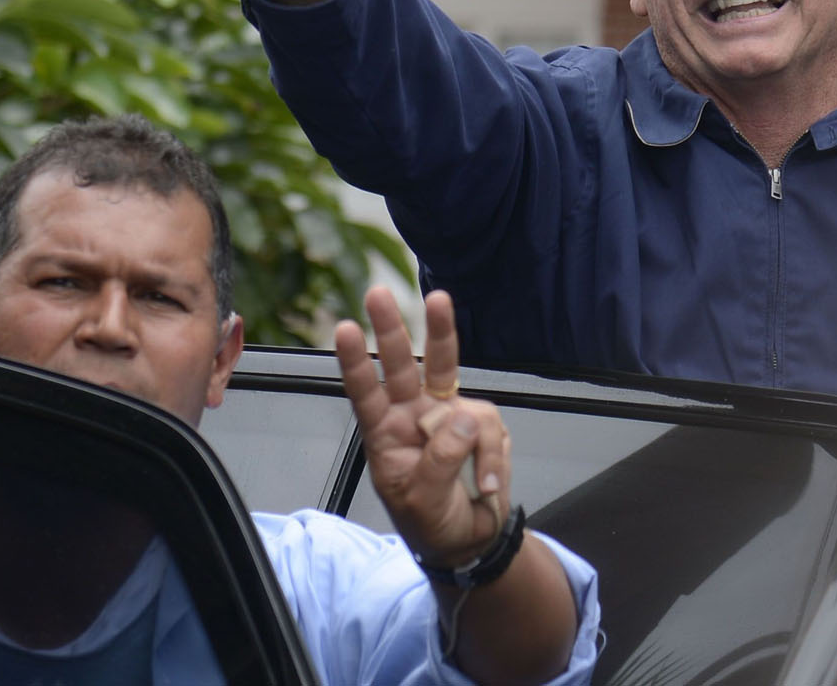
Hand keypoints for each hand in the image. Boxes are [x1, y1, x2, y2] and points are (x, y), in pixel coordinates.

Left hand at [334, 286, 511, 567]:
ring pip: (448, 371)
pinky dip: (491, 458)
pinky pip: (489, 425)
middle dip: (392, 328)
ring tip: (455, 380)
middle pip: (402, 364)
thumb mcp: (422, 502)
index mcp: (385, 433)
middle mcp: (413, 413)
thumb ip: (439, 460)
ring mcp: (448, 413)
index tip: (344, 330)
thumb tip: (463, 415)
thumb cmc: (431, 521)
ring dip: (444, 337)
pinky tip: (485, 485)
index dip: (355, 363)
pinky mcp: (481, 422)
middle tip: (378, 293)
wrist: (472, 542)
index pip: (365, 393)